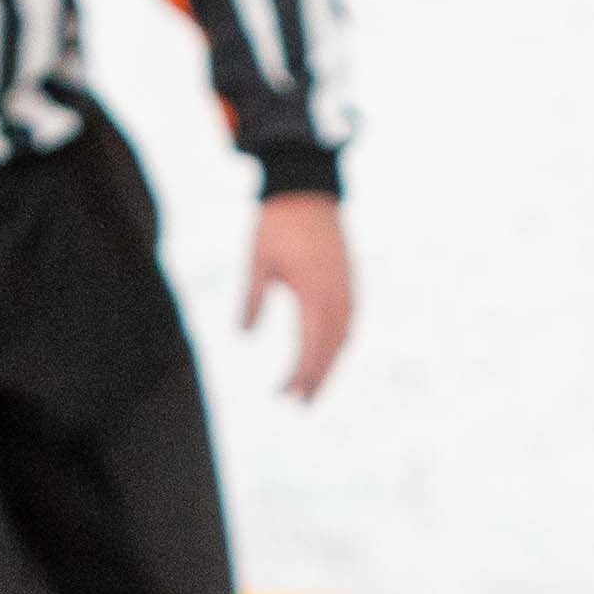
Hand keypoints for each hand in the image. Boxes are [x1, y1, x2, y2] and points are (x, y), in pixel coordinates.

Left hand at [243, 191, 354, 401]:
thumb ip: (252, 300)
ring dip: (330, 365)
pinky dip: (339, 344)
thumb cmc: (277, 222)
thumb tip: (243, 336)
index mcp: (313, 293)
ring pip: (344, 339)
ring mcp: (348, 288)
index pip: (309, 348)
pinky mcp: (351, 281)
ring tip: (313, 386)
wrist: (307, 187)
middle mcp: (336, 296)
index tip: (283, 395)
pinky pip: (350, 323)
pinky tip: (328, 352)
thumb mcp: (257, 262)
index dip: (298, 376)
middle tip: (301, 405)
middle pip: (331, 351)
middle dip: (317, 380)